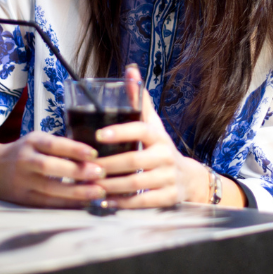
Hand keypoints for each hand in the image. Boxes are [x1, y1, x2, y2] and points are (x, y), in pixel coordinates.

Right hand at [0, 134, 106, 207]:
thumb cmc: (24, 152)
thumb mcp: (37, 141)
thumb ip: (59, 146)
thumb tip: (92, 155)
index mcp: (31, 142)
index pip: (53, 144)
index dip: (73, 149)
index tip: (94, 154)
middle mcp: (24, 160)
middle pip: (49, 167)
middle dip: (76, 171)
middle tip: (100, 173)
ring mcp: (21, 181)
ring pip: (49, 188)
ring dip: (76, 191)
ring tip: (98, 192)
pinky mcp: (21, 198)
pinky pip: (46, 203)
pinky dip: (66, 204)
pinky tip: (83, 204)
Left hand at [92, 65, 200, 207]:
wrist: (188, 178)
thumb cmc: (160, 148)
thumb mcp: (153, 124)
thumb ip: (139, 100)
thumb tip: (130, 70)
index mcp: (158, 136)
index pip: (140, 130)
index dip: (120, 132)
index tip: (98, 135)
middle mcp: (165, 156)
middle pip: (134, 160)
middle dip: (107, 165)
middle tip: (85, 167)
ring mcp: (168, 178)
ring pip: (136, 183)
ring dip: (111, 185)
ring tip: (90, 184)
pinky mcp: (168, 198)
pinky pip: (143, 202)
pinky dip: (122, 204)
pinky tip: (104, 203)